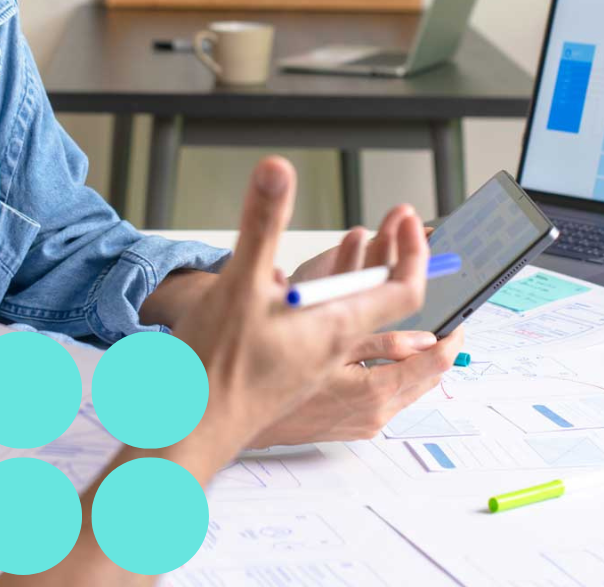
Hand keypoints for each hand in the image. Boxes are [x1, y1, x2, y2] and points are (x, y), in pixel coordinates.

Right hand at [170, 157, 428, 458]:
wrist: (186, 433)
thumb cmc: (214, 370)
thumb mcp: (239, 283)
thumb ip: (261, 223)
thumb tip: (277, 171)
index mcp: (335, 330)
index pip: (403, 292)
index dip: (414, 253)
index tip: (410, 222)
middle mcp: (334, 358)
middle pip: (406, 329)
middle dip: (415, 285)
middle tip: (418, 254)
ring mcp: (315, 377)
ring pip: (378, 350)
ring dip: (395, 320)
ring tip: (396, 291)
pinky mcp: (294, 386)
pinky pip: (348, 363)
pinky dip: (360, 340)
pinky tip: (329, 324)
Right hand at [249, 326, 463, 445]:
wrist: (228, 412)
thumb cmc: (269, 370)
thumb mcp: (324, 343)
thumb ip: (378, 340)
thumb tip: (423, 339)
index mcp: (372, 391)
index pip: (435, 363)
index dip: (453, 335)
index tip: (460, 316)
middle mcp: (375, 413)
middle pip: (429, 377)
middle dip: (439, 346)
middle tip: (442, 317)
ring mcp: (365, 422)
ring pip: (410, 387)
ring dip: (417, 360)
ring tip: (418, 330)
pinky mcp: (354, 425)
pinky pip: (390, 396)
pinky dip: (395, 373)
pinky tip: (383, 353)